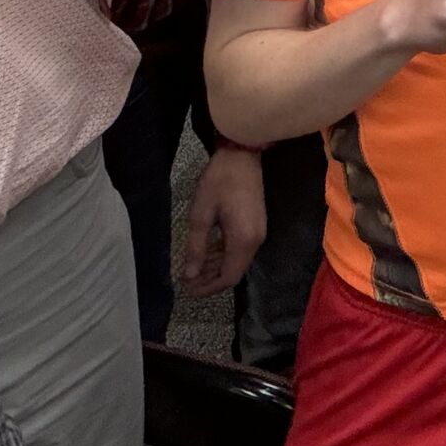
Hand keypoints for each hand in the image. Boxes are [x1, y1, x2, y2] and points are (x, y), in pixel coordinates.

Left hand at [177, 145, 266, 297]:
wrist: (242, 154)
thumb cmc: (219, 182)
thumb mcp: (201, 214)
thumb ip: (196, 247)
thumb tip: (190, 275)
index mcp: (243, 241)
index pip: (228, 278)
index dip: (208, 288)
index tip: (188, 290)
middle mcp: (255, 241)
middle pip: (234, 272)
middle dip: (211, 280)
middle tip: (188, 283)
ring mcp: (258, 232)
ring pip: (237, 261)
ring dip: (216, 267)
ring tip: (194, 270)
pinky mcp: (256, 224)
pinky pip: (240, 248)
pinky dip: (224, 254)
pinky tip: (208, 252)